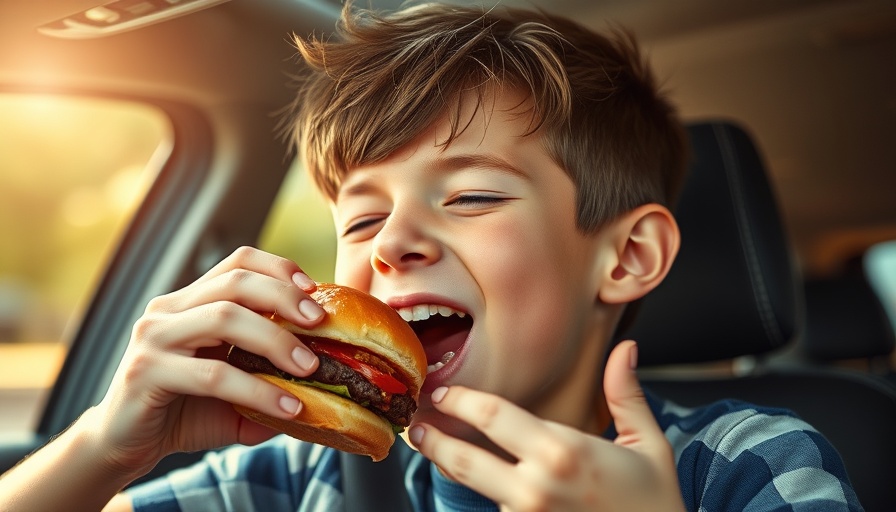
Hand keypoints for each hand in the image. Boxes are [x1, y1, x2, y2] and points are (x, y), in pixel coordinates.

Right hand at [92, 247, 324, 474]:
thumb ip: (271, 378)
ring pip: (224, 318)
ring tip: (310, 367)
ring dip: (275, 340)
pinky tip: (287, 408)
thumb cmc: (184, 412)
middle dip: (284, 298)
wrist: (125, 445)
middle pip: (235, 283)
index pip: (238, 262)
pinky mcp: (146, 372)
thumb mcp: (236, 390)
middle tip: (320, 323)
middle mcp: (168, 310)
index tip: (315, 289)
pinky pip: (213, 374)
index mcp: (190, 302)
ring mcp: (154, 337)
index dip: (279, 267)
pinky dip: (257, 390)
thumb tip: (328, 383)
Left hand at [409, 341, 685, 511]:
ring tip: (433, 447)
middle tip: (415, 424)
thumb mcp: (649, 445)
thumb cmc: (657, 503)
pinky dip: (488, 494)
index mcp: (563, 451)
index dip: (459, 401)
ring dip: (452, 467)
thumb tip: (626, 348)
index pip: (492, 416)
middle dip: (431, 440)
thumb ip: (626, 395)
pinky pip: (497, 511)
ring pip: (475, 488)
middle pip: (462, 459)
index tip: (441, 393)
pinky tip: (482, 480)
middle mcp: (535, 487)